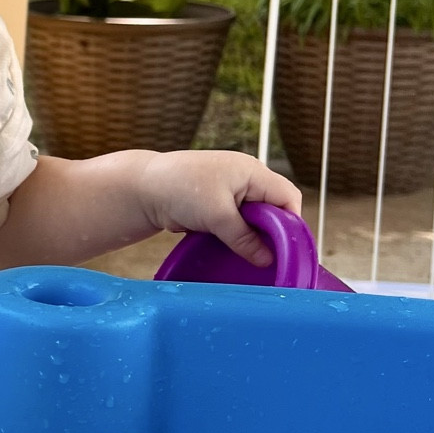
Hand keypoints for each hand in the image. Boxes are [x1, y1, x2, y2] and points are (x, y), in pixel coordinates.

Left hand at [139, 152, 300, 265]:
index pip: (288, 197)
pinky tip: (234, 251)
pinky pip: (238, 222)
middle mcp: (246, 179)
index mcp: (253, 172)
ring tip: (250, 256)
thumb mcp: (218, 216)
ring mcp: (231, 191)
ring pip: (256, 218)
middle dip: (273, 232)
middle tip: (268, 256)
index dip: (291, 223)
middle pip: (274, 208)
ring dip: (252, 236)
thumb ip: (245, 238)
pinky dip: (237, 235)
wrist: (142, 188)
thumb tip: (267, 260)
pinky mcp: (217, 204)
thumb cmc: (180, 189)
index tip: (285, 249)